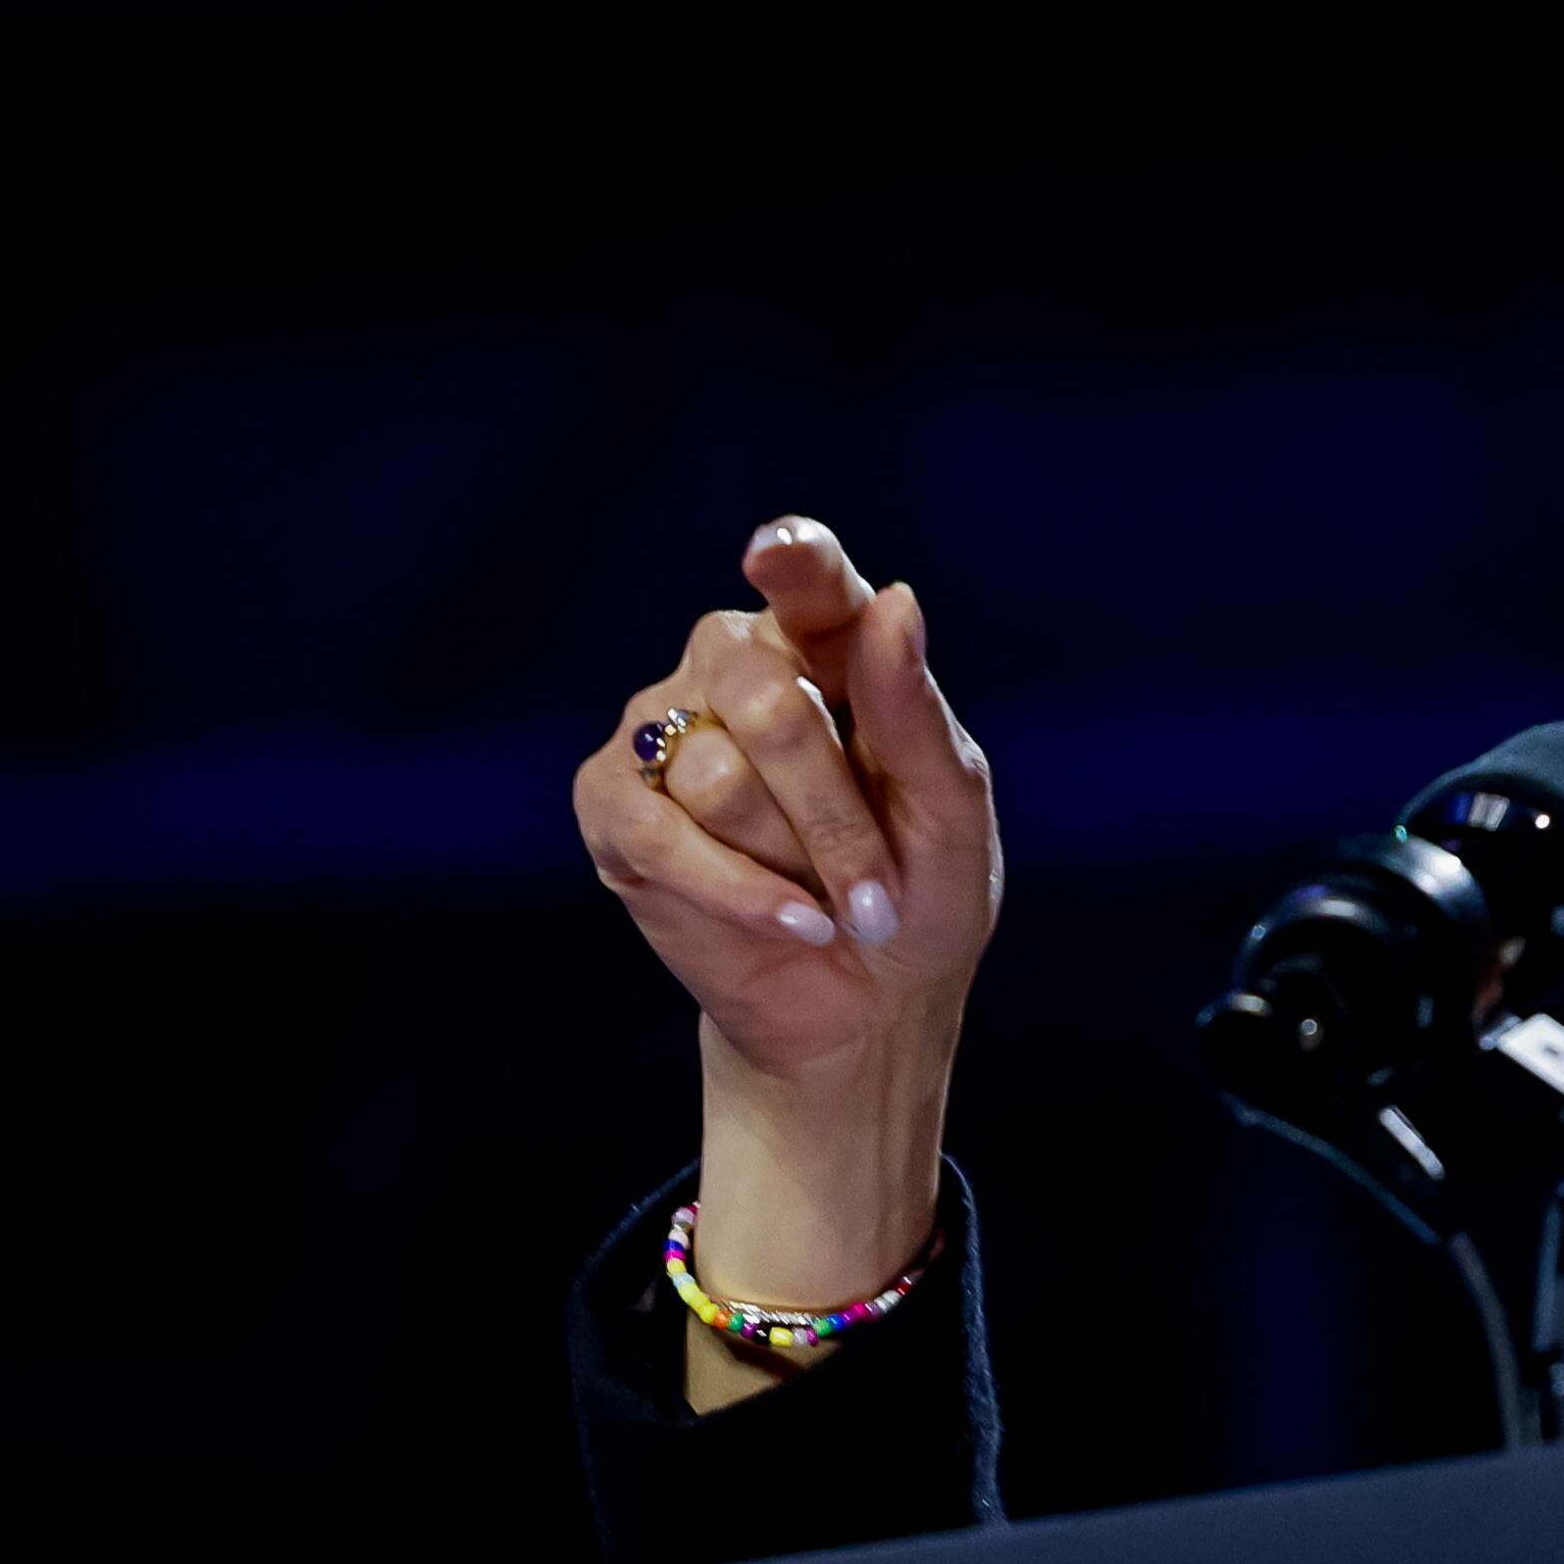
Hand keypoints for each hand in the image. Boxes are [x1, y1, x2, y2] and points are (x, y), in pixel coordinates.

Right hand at [573, 520, 1001, 1405]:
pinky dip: (737, 891)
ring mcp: (662, 732)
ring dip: (797, 863)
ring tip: (834, 906)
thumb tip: (893, 602)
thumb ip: (917, 713)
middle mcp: (732, 668)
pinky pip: (658, 834)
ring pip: (718, 775)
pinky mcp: (613, 810)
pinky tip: (794, 924)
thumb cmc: (919, 892)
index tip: (781, 558)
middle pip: (769, 701)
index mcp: (825, 648)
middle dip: (835, 814)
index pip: (807, 583)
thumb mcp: (950, 813)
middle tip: (877, 892)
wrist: (864, 1005)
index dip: (794, 564)